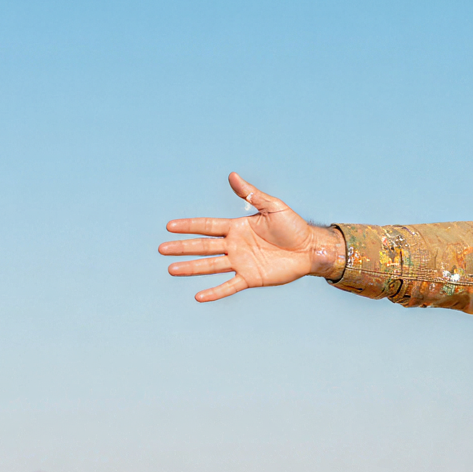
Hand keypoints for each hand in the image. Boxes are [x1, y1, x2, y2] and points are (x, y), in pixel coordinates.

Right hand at [160, 173, 345, 301]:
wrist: (310, 249)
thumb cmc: (293, 226)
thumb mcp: (273, 207)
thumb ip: (251, 194)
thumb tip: (232, 175)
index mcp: (237, 227)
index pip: (207, 226)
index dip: (189, 226)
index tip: (169, 226)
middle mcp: (235, 245)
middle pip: (203, 246)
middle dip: (182, 247)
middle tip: (162, 249)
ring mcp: (241, 263)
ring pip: (211, 266)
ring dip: (191, 268)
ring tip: (172, 270)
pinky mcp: (250, 278)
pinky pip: (229, 286)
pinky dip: (215, 292)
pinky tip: (199, 296)